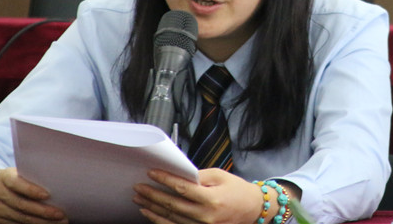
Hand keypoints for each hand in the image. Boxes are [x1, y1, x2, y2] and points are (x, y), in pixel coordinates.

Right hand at [0, 167, 67, 223]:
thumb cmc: (15, 177)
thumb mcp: (19, 172)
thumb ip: (32, 176)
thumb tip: (56, 183)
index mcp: (4, 177)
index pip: (16, 183)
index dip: (31, 190)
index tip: (47, 195)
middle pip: (21, 204)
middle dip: (43, 211)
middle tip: (60, 214)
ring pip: (21, 218)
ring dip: (42, 221)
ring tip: (58, 222)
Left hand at [132, 168, 265, 223]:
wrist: (253, 210)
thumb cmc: (237, 190)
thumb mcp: (219, 176)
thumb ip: (198, 176)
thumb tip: (177, 175)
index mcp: (212, 199)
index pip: (182, 188)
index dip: (165, 180)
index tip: (151, 173)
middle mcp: (206, 216)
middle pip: (173, 205)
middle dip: (153, 195)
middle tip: (138, 187)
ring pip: (171, 219)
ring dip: (153, 209)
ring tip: (139, 200)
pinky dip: (161, 221)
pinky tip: (150, 215)